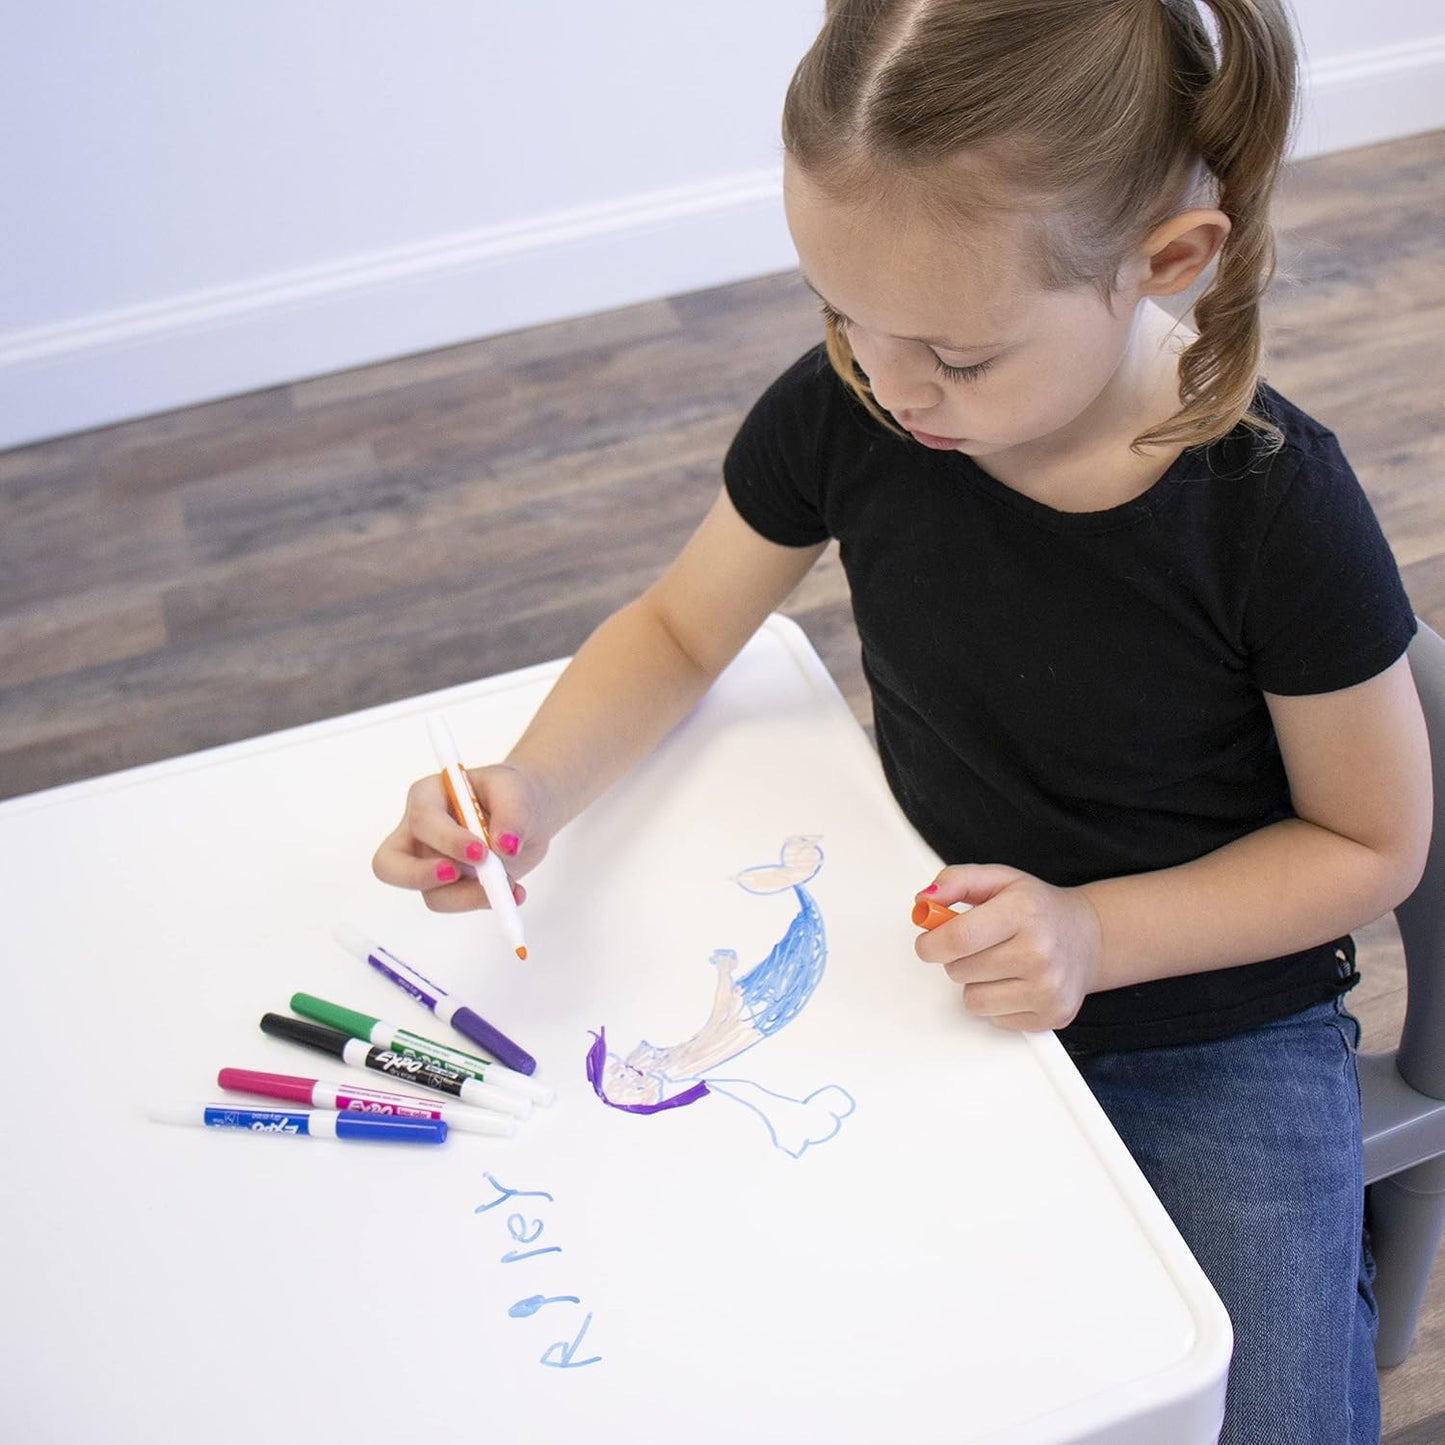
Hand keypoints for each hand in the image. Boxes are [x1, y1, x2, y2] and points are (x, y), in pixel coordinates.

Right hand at [372, 762, 554, 913]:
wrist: (527, 814)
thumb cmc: (511, 793)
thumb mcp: (517, 791)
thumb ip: (512, 814)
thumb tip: (505, 846)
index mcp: (427, 796)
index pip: (423, 820)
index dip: (447, 839)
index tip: (481, 852)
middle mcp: (419, 832)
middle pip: (390, 864)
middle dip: (419, 876)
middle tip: (456, 875)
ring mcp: (430, 863)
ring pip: (432, 894)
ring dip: (470, 895)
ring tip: (511, 884)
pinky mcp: (449, 886)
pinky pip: (456, 902)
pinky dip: (484, 902)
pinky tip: (515, 891)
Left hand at [913, 865, 1102, 1031]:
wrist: (1089, 936)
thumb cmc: (1039, 909)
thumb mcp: (999, 879)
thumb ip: (956, 881)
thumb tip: (924, 901)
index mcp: (1023, 911)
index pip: (958, 938)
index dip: (931, 944)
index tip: (928, 943)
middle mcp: (1040, 951)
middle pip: (959, 970)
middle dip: (957, 959)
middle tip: (980, 946)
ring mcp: (1048, 987)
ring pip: (973, 1000)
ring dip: (976, 984)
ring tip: (1000, 964)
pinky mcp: (1052, 1014)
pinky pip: (994, 1019)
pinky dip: (997, 1003)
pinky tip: (1016, 982)